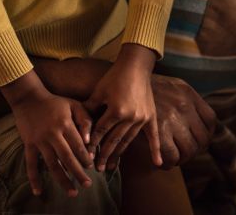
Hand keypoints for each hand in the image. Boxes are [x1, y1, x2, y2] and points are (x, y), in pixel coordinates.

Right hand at [1, 71, 93, 196]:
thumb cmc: (55, 102)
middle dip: (78, 173)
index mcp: (65, 124)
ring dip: (62, 179)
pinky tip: (38, 191)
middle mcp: (53, 134)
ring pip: (52, 164)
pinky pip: (30, 164)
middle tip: (87, 185)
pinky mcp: (28, 145)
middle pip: (67, 158)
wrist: (29, 98)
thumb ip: (85, 120)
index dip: (85, 157)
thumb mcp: (74, 104)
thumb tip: (89, 141)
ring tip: (72, 192)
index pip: (78, 145)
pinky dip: (34, 178)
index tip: (91, 167)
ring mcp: (39, 141)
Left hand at [85, 43, 159, 170]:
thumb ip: (89, 108)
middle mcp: (130, 117)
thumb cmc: (114, 77)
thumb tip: (77, 123)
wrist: (136, 66)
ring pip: (127, 140)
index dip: (92, 144)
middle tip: (96, 169)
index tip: (86, 156)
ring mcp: (141, 118)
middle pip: (113, 140)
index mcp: (116, 110)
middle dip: (104, 155)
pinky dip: (156, 149)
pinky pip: (153, 135)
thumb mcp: (99, 91)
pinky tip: (158, 163)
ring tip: (110, 166)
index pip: (101, 132)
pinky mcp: (150, 116)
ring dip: (119, 154)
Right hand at [146, 74, 215, 169]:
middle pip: (202, 139)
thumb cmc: (147, 88)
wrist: (125, 83)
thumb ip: (187, 100)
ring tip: (174, 159)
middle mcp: (184, 106)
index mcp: (188, 94)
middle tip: (185, 153)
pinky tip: (164, 163)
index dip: (207, 135)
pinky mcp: (159, 130)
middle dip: (195, 150)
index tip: (200, 141)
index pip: (210, 120)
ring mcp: (172, 118)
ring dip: (183, 158)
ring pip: (189, 149)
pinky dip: (170, 163)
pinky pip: (172, 155)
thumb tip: (200, 121)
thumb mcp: (173, 86)